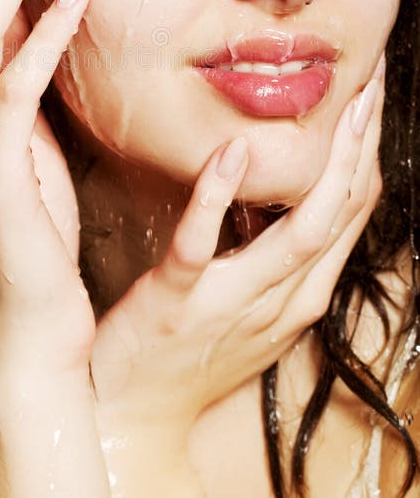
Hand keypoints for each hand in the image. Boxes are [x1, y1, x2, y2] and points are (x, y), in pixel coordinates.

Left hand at [92, 63, 383, 440]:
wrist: (132, 416)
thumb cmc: (190, 351)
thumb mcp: (250, 304)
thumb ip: (273, 251)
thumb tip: (288, 191)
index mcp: (298, 294)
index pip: (349, 217)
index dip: (366, 159)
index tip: (368, 104)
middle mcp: (279, 299)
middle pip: (338, 216)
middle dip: (362, 151)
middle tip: (371, 88)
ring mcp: (230, 301)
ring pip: (298, 233)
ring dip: (326, 168)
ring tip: (344, 108)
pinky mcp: (177, 300)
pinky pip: (202, 245)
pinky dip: (219, 198)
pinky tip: (232, 154)